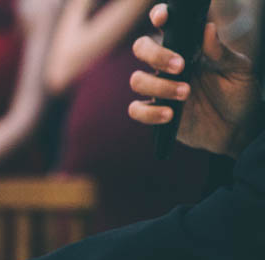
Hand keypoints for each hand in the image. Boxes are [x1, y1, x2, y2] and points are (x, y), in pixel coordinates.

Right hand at [129, 3, 258, 156]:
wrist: (236, 127)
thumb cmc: (237, 92)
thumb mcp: (238, 69)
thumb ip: (222, 52)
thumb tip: (208, 29)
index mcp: (186, 47)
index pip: (165, 26)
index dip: (158, 17)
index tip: (162, 19)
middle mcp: (167, 65)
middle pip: (141, 48)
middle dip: (156, 55)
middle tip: (181, 66)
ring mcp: (158, 89)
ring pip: (137, 80)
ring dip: (159, 86)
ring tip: (186, 93)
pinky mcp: (154, 112)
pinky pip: (136, 109)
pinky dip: (150, 112)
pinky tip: (170, 114)